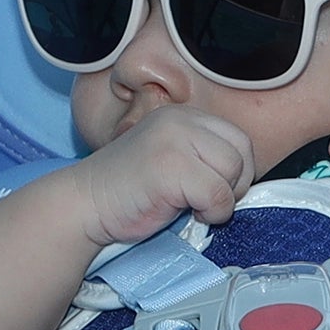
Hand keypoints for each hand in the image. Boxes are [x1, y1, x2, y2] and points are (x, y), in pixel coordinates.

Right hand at [65, 106, 253, 245]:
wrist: (84, 205)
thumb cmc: (128, 192)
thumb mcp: (171, 159)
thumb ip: (202, 157)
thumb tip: (245, 178)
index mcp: (181, 116)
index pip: (237, 138)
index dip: (237, 170)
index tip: (215, 190)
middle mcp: (179, 120)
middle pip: (241, 152)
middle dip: (233, 184)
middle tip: (206, 202)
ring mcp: (173, 140)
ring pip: (233, 171)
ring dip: (222, 200)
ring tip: (193, 207)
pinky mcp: (170, 167)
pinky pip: (218, 194)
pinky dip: (211, 213)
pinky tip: (186, 214)